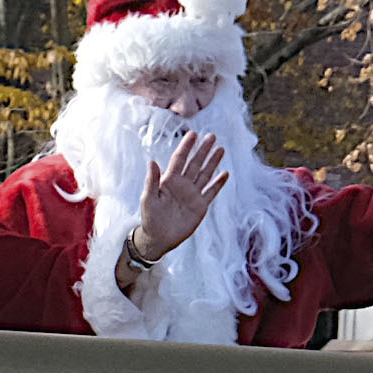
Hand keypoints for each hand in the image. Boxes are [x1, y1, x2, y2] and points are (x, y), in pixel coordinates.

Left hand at [130, 132, 227, 267]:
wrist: (158, 238)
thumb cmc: (150, 217)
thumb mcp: (148, 199)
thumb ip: (152, 181)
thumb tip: (152, 162)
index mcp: (169, 180)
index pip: (179, 159)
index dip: (186, 146)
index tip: (193, 134)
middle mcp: (182, 184)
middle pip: (195, 163)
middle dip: (203, 150)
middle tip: (212, 136)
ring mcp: (192, 194)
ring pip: (205, 174)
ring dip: (212, 162)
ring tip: (220, 149)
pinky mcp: (200, 206)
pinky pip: (211, 192)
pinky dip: (218, 183)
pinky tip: (224, 173)